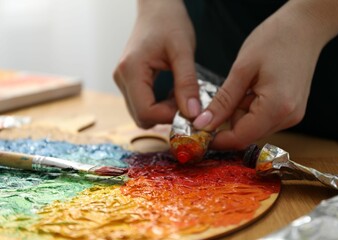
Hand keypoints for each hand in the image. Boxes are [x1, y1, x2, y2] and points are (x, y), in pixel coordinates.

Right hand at [113, 0, 200, 128]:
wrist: (157, 7)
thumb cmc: (169, 22)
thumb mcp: (183, 51)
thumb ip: (187, 83)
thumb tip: (192, 114)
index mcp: (131, 70)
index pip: (145, 112)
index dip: (169, 117)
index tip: (189, 110)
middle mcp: (122, 78)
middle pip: (141, 116)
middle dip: (166, 116)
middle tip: (186, 102)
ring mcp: (123, 81)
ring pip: (141, 113)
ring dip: (163, 111)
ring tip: (181, 95)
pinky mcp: (129, 81)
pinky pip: (142, 104)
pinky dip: (159, 105)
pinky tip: (173, 93)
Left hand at [192, 0, 337, 148]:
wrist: (305, 27)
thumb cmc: (275, 40)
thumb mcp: (241, 70)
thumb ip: (223, 102)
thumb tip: (203, 125)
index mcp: (276, 108)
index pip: (240, 138)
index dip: (216, 139)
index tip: (198, 130)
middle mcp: (287, 118)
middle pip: (246, 134)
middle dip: (228, 120)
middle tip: (224, 93)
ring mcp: (292, 115)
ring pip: (253, 126)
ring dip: (239, 112)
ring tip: (245, 84)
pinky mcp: (291, 110)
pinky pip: (263, 118)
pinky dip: (250, 107)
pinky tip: (253, 87)